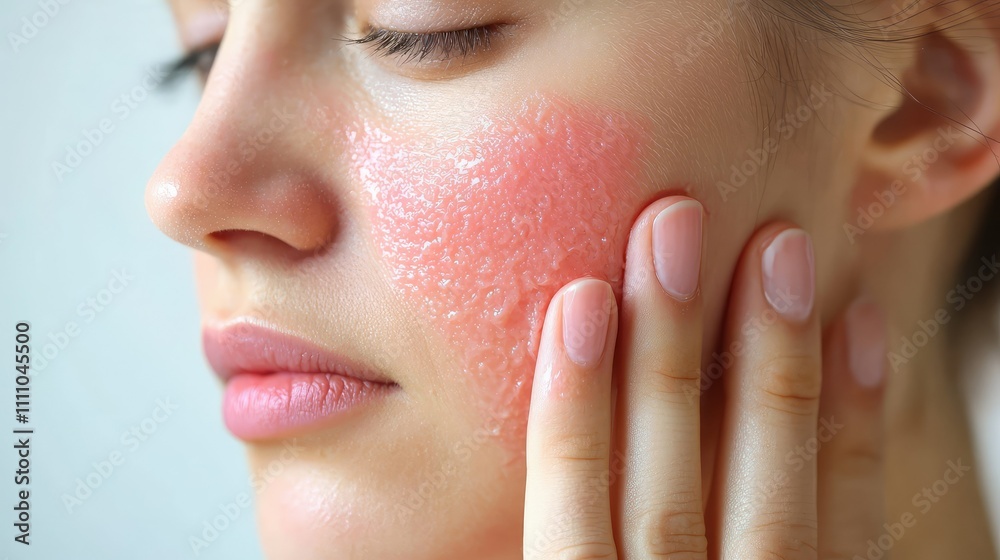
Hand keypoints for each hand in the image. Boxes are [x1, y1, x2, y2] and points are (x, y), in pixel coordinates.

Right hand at [522, 196, 887, 558]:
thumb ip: (539, 544)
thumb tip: (505, 417)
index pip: (571, 522)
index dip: (571, 412)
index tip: (578, 297)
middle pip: (667, 497)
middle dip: (667, 355)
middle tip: (672, 225)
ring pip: (773, 510)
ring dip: (772, 370)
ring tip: (779, 249)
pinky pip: (856, 532)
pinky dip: (858, 431)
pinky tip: (857, 328)